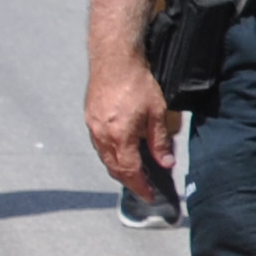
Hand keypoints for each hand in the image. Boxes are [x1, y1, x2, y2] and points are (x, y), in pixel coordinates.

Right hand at [85, 58, 178, 196]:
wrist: (114, 60)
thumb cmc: (136, 82)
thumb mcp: (157, 113)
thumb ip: (159, 141)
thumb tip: (166, 163)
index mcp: (119, 136)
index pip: (129, 171)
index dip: (140, 186)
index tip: (150, 195)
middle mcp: (102, 135)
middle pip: (114, 169)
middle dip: (130, 182)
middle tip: (144, 189)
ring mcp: (93, 128)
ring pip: (105, 158)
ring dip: (120, 170)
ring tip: (136, 175)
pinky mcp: (90, 119)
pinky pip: (100, 146)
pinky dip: (111, 156)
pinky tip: (123, 154)